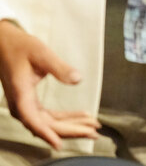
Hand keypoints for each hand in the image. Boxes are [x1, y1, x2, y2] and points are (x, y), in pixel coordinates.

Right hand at [0, 19, 99, 149]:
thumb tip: (77, 79)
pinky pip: (47, 115)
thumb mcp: (42, 53)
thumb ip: (59, 68)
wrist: (4, 43)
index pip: (34, 120)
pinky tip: (80, 116)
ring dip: (70, 125)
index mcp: (20, 95)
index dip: (47, 134)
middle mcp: (20, 104)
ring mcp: (24, 104)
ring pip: (48, 122)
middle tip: (94, 131)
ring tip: (93, 125)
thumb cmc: (20, 46)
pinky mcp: (29, 101)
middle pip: (46, 125)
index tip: (59, 144)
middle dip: (71, 130)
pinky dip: (64, 117)